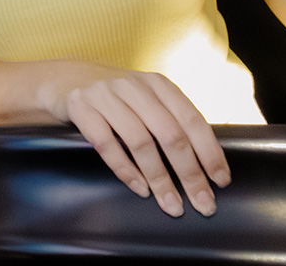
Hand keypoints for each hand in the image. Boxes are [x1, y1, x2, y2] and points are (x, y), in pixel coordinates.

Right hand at [47, 65, 229, 217]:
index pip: (192, 120)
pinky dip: (126, 171)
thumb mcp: (146, 99)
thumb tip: (205, 164)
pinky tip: (140, 189)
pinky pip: (107, 145)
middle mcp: (135, 87)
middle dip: (190, 174)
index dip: (209, 152)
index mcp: (159, 85)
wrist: (65, 79)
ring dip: (160, 179)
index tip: (220, 181)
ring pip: (141, 142)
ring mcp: (106, 96)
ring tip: (172, 205)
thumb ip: (171, 120)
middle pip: (170, 135)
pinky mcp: (82, 107)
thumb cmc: (116, 98)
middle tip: (203, 203)